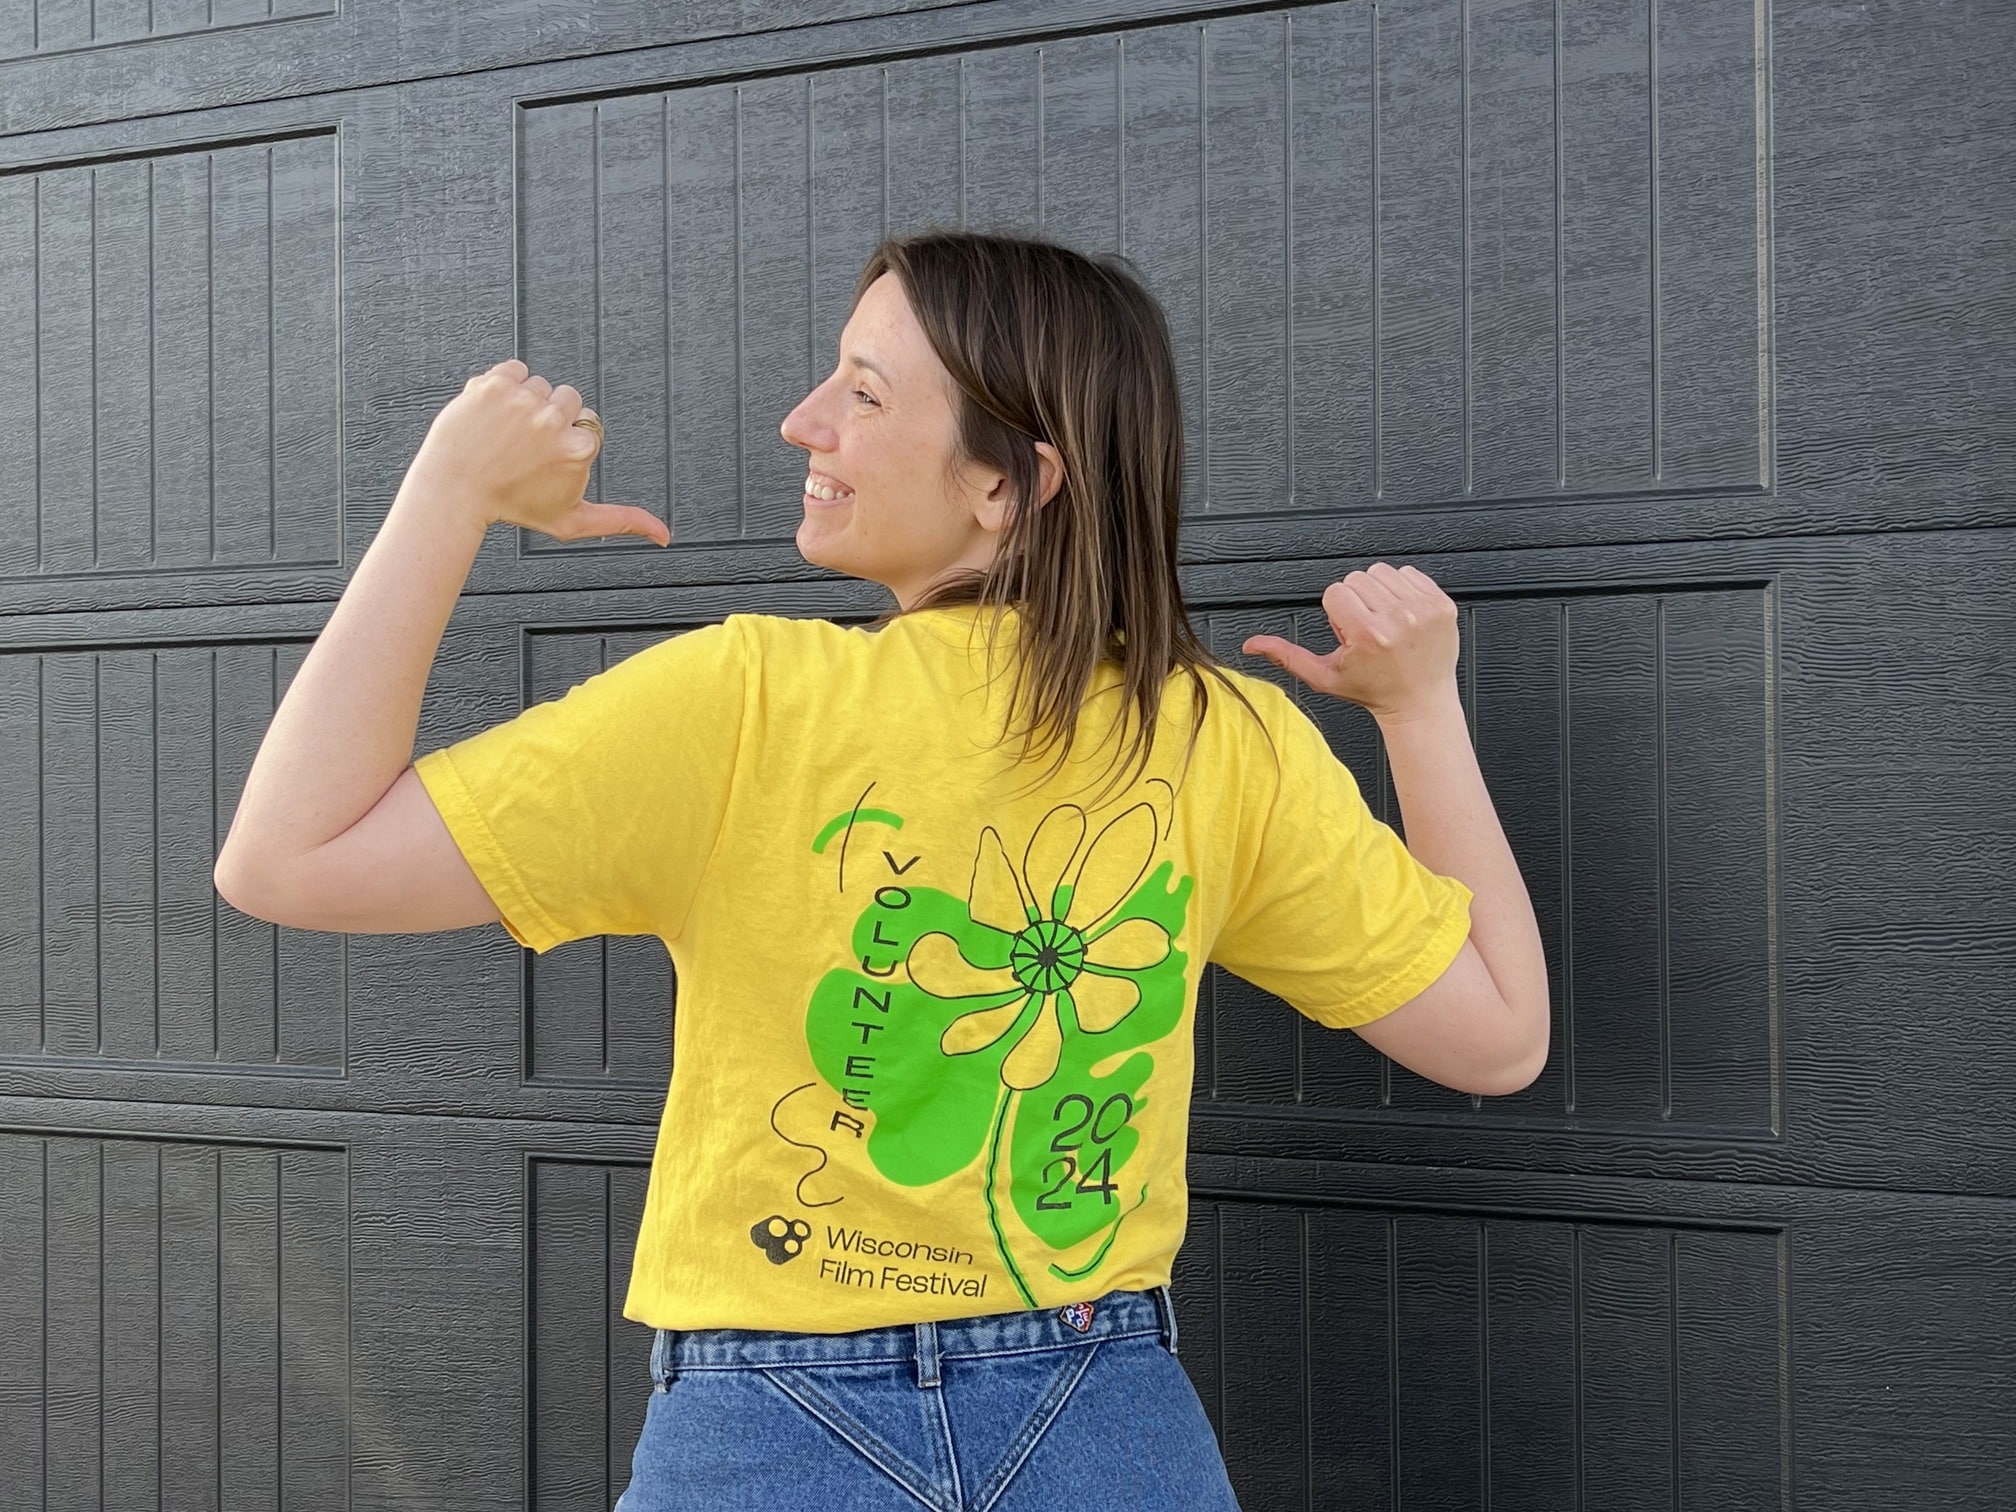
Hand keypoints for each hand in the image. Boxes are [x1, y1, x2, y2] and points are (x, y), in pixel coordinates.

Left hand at [408, 359, 670, 544]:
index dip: (565, 443)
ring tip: (503, 433)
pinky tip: (493, 414)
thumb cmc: (515, 507)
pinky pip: (514, 369)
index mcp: (580, 448)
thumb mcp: (573, 521)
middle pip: (569, 400)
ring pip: (539, 385)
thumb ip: (622, 521)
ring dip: (524, 404)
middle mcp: (555, 420)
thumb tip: (665, 536)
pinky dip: (504, 385)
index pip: (587, 425)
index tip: (542, 461)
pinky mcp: (494, 383)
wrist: (455, 489)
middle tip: (522, 447)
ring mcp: (522, 400)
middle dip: (549, 419)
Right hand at [1242, 563, 1460, 721]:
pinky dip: (1403, 590)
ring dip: (1379, 593)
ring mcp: (1423, 610)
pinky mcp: (1442, 605)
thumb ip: (1286, 656)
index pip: (1336, 591)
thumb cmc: (1373, 690)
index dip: (1337, 613)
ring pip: (1382, 572)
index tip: (1350, 634)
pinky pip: (1410, 574)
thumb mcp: (1325, 677)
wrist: (1420, 702)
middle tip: (1368, 632)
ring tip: (1385, 623)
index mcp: (1367, 634)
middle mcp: (1397, 619)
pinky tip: (1403, 617)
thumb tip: (1251, 644)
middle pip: (1357, 579)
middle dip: (1357, 601)